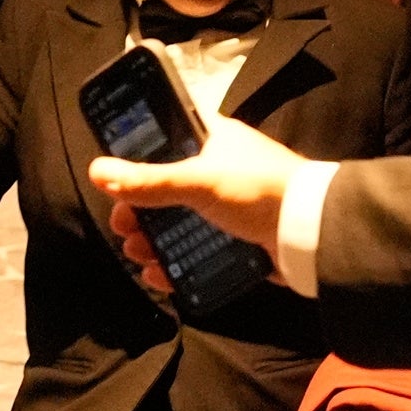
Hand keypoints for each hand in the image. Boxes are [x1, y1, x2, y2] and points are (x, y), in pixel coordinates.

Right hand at [90, 110, 302, 292]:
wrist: (313, 235)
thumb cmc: (257, 191)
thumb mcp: (198, 182)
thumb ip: (149, 181)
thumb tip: (98, 172)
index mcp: (211, 139)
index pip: (165, 135)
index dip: (137, 154)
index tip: (114, 176)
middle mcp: (217, 168)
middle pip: (164, 186)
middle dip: (138, 209)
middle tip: (123, 227)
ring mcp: (226, 206)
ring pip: (177, 221)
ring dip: (152, 238)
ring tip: (138, 254)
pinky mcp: (235, 238)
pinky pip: (196, 249)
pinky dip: (175, 262)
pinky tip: (158, 275)